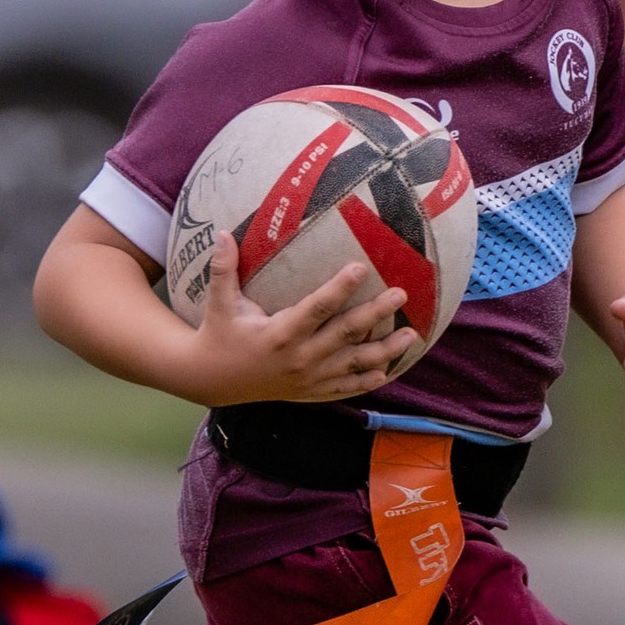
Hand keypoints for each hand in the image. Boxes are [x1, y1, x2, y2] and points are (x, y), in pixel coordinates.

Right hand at [183, 231, 417, 404]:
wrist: (212, 380)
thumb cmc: (219, 334)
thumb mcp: (219, 303)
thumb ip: (223, 268)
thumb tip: (222, 232)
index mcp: (280, 334)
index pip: (316, 308)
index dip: (339, 288)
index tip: (360, 267)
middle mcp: (299, 358)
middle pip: (345, 334)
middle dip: (374, 313)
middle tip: (400, 293)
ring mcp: (307, 378)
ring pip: (353, 364)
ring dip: (384, 350)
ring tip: (411, 335)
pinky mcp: (309, 391)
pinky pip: (344, 388)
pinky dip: (366, 381)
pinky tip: (387, 370)